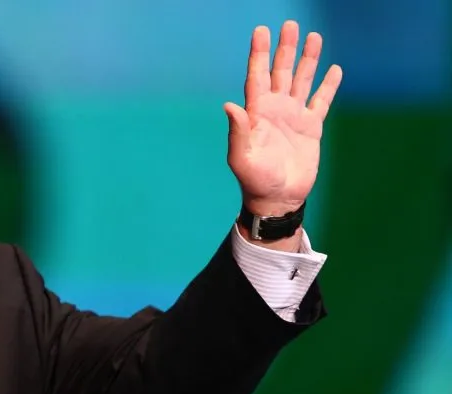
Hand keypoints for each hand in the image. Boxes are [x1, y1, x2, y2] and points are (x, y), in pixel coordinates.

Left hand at [224, 20, 342, 216]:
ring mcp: (293, 117)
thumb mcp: (242, 157)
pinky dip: (328, 86)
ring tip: (314, 36)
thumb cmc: (255, 180)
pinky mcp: (311, 128)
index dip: (259, 54)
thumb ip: (237, 131)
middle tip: (289, 24)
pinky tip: (334, 69)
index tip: (261, 31)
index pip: (257, 76)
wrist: (278, 199)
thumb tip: (229, 104)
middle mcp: (275, 110)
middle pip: (280, 72)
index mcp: (256, 113)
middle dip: (284, 49)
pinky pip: (320, 101)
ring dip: (308, 60)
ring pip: (302, 81)